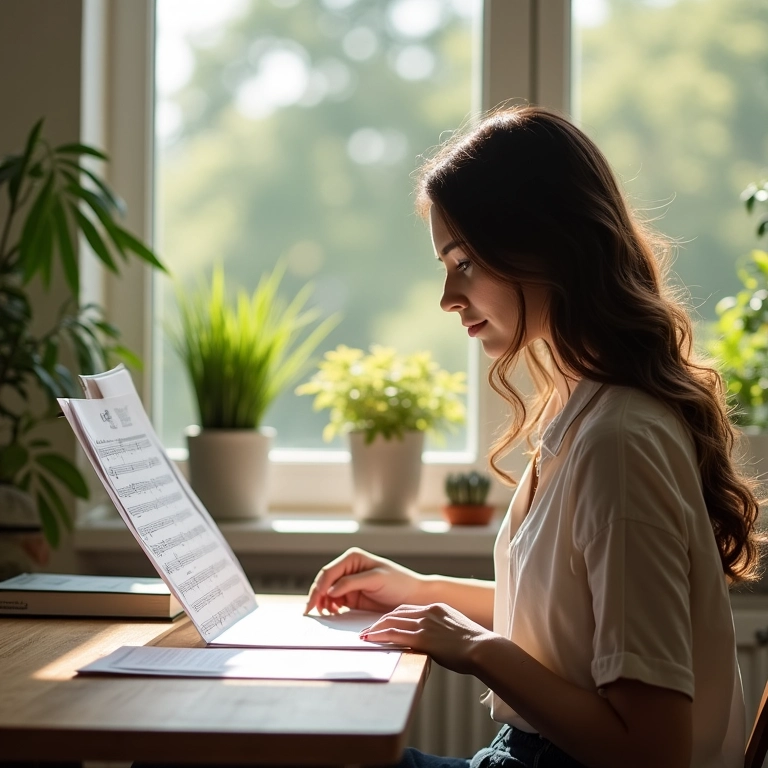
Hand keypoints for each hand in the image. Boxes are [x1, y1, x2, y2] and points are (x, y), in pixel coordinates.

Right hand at [304, 547, 427, 614]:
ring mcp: (349, 583)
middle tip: (310, 612)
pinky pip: (335, 601)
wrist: (414, 596)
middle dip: (316, 596)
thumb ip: (351, 583)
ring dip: (322, 602)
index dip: (319, 587)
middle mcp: (348, 568)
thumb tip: (329, 590)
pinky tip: (332, 614)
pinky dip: (330, 607)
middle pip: (324, 582)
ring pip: (326, 592)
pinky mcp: (352, 597)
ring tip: (324, 614)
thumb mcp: (376, 579)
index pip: (329, 572)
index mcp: (352, 558)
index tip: (314, 602)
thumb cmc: (399, 583)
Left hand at [359, 602, 497, 674]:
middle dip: (380, 621)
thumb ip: (444, 632)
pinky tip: (370, 639)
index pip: (408, 609)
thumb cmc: (476, 646)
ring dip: (375, 628)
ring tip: (364, 635)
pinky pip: (395, 634)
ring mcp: (425, 624)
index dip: (393, 616)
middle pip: (397, 613)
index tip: (384, 622)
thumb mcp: (458, 632)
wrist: (484, 649)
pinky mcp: (422, 638)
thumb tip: (439, 643)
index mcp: (438, 608)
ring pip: (392, 622)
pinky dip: (379, 636)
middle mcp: (429, 612)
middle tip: (368, 628)